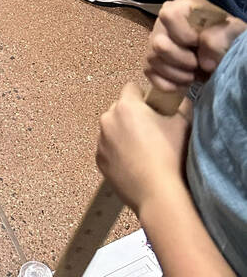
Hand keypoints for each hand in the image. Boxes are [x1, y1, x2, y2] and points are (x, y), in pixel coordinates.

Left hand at [96, 82, 190, 214]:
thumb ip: (181, 105)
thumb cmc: (170, 157)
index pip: (131, 88)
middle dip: (132, 116)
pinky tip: (134, 164)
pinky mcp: (99, 160)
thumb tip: (181, 98)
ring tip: (143, 151)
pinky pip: (108, 149)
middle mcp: (108, 119)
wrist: (158, 194)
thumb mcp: (182, 124)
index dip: (144, 97)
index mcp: (126, 106)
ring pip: (112, 129)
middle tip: (150, 132)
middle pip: (119, 108)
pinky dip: (117, 152)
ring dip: (123, 134)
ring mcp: (101, 140)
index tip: (153, 109)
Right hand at [145, 0, 245, 91]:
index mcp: (183, 7)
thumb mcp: (232, 33)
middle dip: (181, 60)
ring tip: (193, 74)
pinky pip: (149, 73)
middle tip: (197, 64)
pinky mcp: (152, 60)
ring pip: (152, 60)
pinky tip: (183, 82)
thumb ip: (219, 39)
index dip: (183, 35)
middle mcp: (164, 22)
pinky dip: (168, 83)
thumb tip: (203, 62)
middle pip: (159, 44)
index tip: (198, 44)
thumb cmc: (226, 39)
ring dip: (177, 74)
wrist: (222, 53)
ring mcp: (155, 41)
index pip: (169, 16)